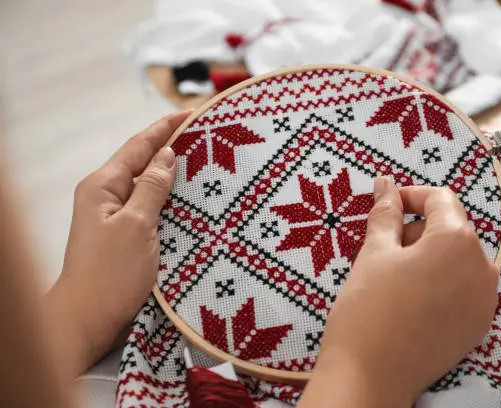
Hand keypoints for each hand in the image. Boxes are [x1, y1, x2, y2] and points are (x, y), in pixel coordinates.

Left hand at [45, 111, 189, 377]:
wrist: (87, 320)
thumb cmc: (110, 274)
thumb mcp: (137, 225)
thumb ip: (152, 187)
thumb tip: (166, 156)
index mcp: (102, 186)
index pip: (138, 146)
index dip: (165, 128)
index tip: (191, 113)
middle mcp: (105, 196)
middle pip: (141, 162)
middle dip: (170, 147)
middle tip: (203, 136)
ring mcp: (114, 216)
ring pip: (147, 185)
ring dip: (171, 173)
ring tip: (202, 162)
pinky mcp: (124, 235)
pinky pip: (149, 207)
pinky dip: (168, 198)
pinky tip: (188, 198)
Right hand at [299, 178, 498, 407]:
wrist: (371, 377)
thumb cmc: (368, 308)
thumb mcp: (374, 253)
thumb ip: (385, 213)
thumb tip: (386, 183)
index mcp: (458, 241)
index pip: (440, 199)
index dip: (411, 197)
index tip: (386, 206)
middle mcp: (483, 267)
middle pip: (451, 229)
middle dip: (417, 230)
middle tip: (382, 248)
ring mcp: (485, 300)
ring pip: (458, 259)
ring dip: (429, 255)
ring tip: (394, 276)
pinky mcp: (479, 325)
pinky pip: (464, 287)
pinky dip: (441, 282)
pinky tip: (412, 299)